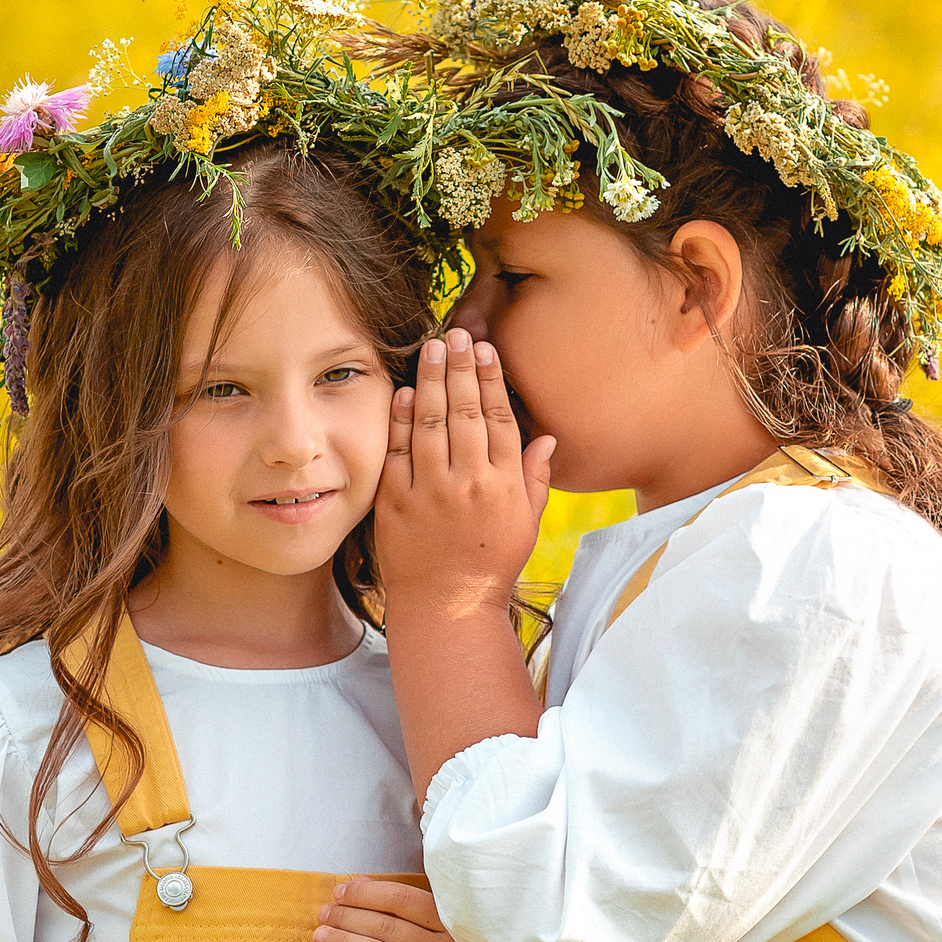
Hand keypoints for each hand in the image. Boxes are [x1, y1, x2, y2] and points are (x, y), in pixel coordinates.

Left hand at [317, 877, 541, 941]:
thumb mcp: (453, 939)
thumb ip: (414, 913)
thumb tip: (362, 885)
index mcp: (454, 930)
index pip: (403, 900)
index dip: (366, 893)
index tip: (341, 891)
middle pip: (385, 927)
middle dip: (346, 916)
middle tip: (324, 913)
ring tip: (321, 936)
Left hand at [376, 329, 557, 618]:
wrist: (447, 606)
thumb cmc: (490, 564)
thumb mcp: (526, 523)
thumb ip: (534, 478)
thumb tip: (545, 438)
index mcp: (503, 484)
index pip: (499, 419)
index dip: (490, 380)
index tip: (485, 350)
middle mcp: (469, 482)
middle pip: (464, 411)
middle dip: (460, 368)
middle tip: (456, 334)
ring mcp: (430, 491)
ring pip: (430, 424)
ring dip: (431, 381)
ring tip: (430, 348)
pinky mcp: (396, 503)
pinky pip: (397, 452)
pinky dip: (400, 420)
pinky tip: (404, 392)